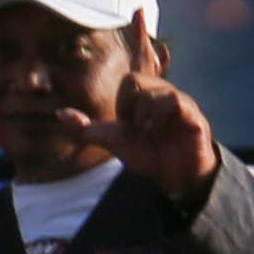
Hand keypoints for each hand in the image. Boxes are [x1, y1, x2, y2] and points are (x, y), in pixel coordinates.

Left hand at [93, 67, 224, 200]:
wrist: (174, 175)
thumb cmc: (147, 153)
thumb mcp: (111, 141)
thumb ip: (86, 129)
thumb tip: (60, 113)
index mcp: (147, 96)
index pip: (128, 79)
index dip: (122, 103)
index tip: (127, 124)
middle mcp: (164, 94)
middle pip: (137, 79)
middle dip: (128, 106)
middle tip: (136, 127)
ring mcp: (181, 103)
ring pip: (157, 91)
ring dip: (144, 116)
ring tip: (148, 132)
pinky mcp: (193, 116)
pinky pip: (176, 102)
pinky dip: (160, 117)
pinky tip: (160, 131)